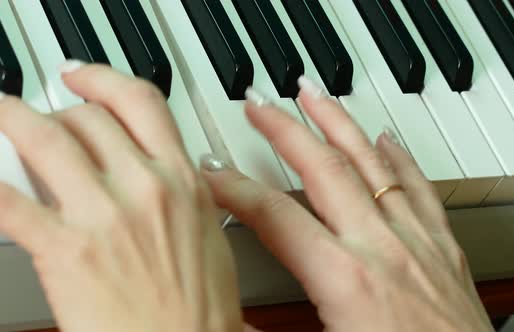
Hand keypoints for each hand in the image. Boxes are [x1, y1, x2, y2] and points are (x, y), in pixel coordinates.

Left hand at [0, 63, 245, 331]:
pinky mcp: (64, 251)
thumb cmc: (202, 308)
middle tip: (45, 121)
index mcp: (183, 181)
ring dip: (11, 117)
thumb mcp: (205, 235)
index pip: (140, 102)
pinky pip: (9, 201)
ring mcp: (103, 215)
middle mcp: (144, 187)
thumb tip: (158, 173)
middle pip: (87, 117)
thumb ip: (182, 194)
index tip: (80, 77)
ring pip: (45, 139)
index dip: (102, 78)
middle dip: (58, 112)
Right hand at [202, 77, 493, 330]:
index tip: (210, 171)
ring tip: (315, 95)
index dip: (234, 187)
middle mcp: (381, 248)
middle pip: (322, 169)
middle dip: (285, 129)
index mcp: (345, 281)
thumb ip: (269, 330)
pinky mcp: (443, 248)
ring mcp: (416, 241)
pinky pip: (419, 187)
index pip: (273, 215)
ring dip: (338, 124)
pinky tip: (385, 137)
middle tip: (260, 103)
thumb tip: (231, 319)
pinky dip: (399, 156)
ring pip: (371, 163)